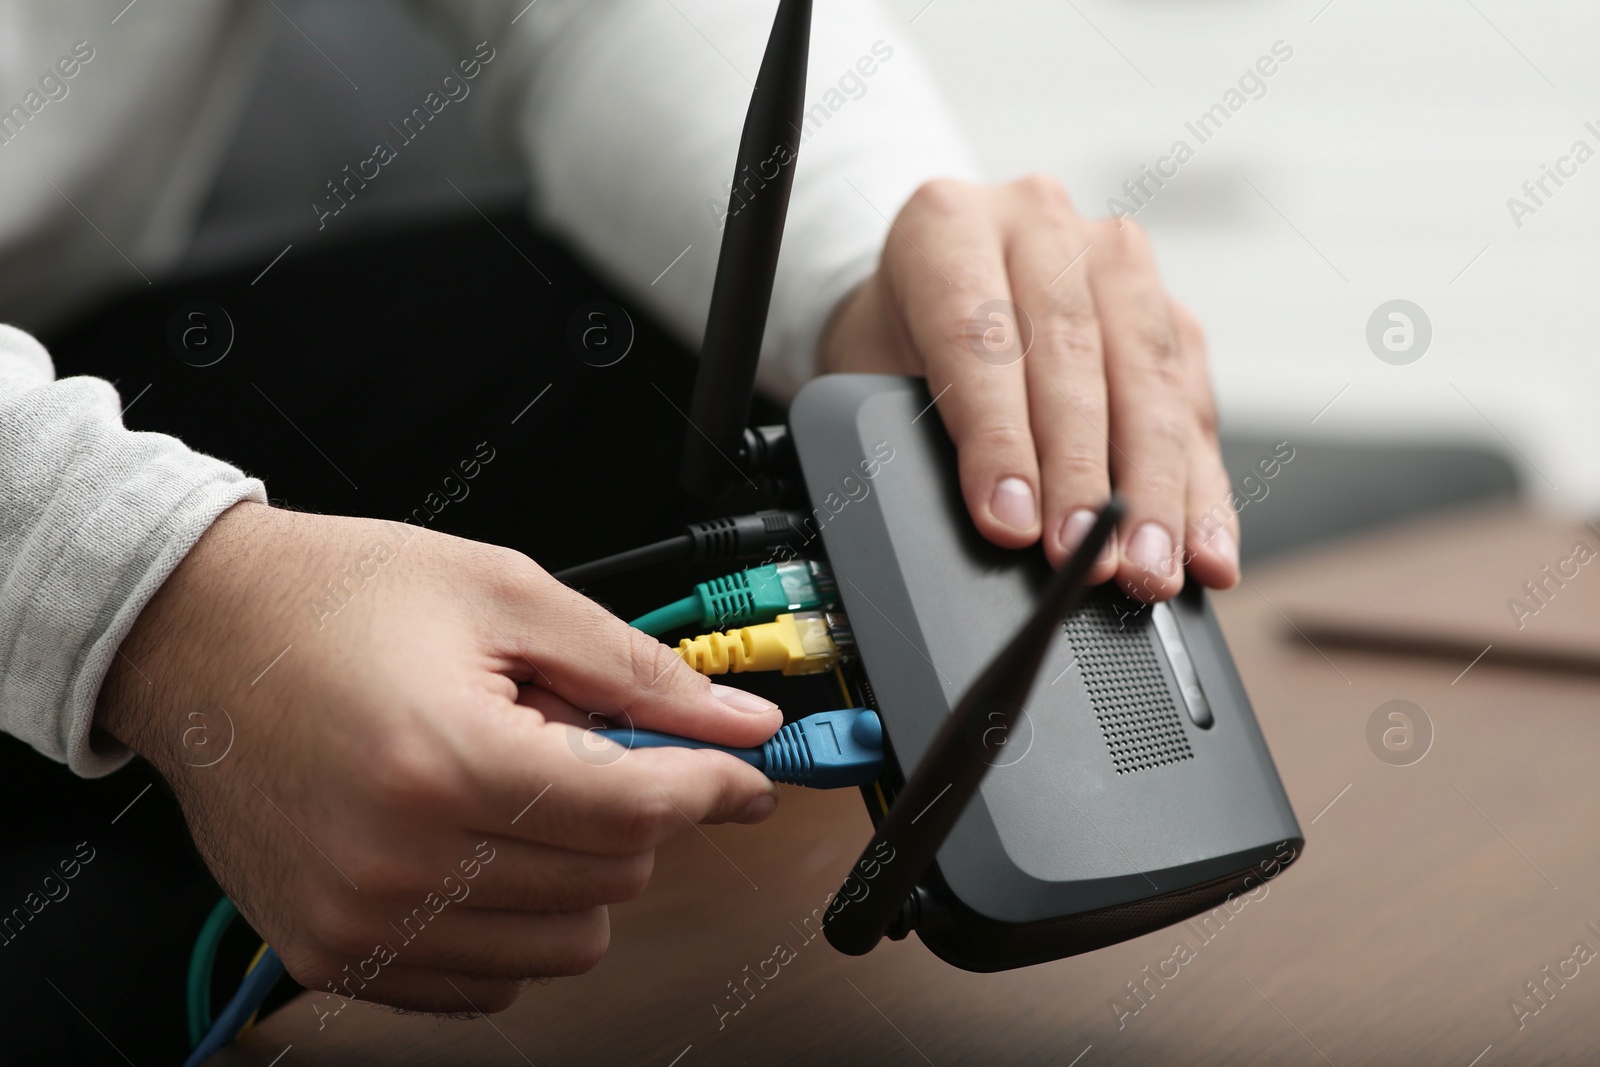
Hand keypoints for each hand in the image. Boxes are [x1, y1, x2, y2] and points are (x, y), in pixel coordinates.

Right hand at [96, 502, 780, 1014]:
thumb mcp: (506, 597)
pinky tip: (485, 844)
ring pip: (565, 944)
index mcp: (445, 761)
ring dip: (580, 870)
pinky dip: (518, 920)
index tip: (742, 769)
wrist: (197, 632)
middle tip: (585, 741)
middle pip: (612, 879)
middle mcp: (398, 862)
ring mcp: (361, 921)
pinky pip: (489, 981)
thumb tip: (739, 724)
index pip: (637, 812)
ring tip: (520, 787)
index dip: (713, 783)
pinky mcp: (334, 952)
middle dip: (635, 808)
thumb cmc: (336, 601)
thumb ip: (636, 672)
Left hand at [820, 175, 1238, 600]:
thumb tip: (994, 522)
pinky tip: (1204, 549)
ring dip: (1156, 488)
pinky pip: (1193, 404)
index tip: (1010, 522)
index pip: (979, 333)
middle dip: (1084, 472)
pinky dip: (1200, 487)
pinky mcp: (1168, 312)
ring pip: (1150, 378)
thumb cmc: (896, 339)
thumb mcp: (870, 374)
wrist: (931, 293)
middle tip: (1083, 551)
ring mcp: (1115, 261)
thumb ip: (915, 431)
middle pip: (1074, 355)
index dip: (999, 438)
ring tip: (1150, 566)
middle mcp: (1039, 226)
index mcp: (948, 225)